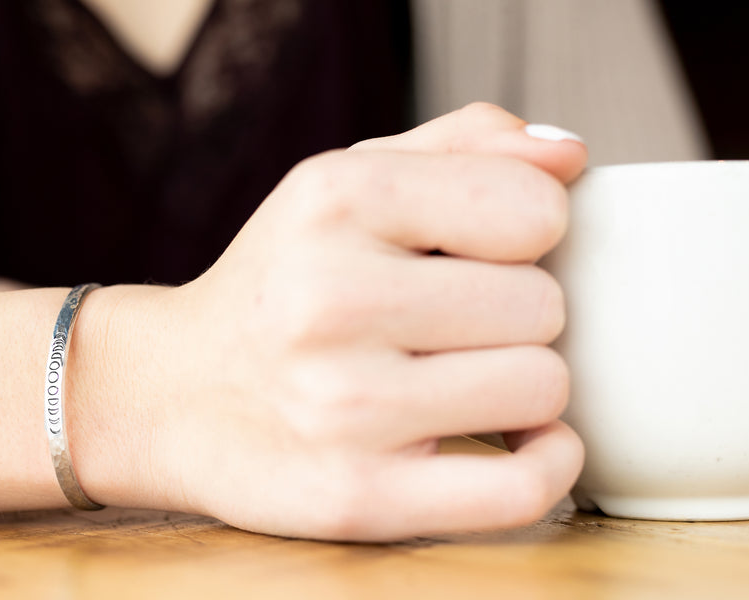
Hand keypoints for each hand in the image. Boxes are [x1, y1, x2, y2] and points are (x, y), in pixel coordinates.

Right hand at [140, 103, 586, 540]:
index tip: (485, 252)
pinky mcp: (357, 497)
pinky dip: (546, 464)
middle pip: (544, 306)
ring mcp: (342, 407)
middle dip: (516, 315)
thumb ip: (466, 146)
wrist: (178, 392)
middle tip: (454, 326)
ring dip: (519, 386)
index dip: (529, 233)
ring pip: (542, 388)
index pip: (536, 209)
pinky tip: (512, 440)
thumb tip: (570, 157)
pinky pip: (522, 488)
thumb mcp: (351, 181)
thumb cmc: (287, 280)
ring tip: (456, 378)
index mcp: (337, 199)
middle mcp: (330, 300)